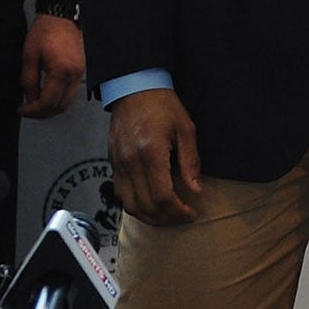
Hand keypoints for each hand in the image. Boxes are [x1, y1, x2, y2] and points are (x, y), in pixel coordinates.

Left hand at [19, 13, 84, 117]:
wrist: (62, 16)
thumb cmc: (45, 32)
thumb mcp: (29, 56)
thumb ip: (29, 81)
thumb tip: (30, 99)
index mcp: (61, 71)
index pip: (48, 102)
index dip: (33, 111)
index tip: (22, 110)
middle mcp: (75, 74)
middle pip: (60, 106)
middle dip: (42, 113)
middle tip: (28, 111)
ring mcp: (81, 72)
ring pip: (68, 101)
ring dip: (52, 107)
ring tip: (36, 104)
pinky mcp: (82, 69)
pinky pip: (72, 91)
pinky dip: (60, 98)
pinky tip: (48, 94)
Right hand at [108, 88, 203, 224]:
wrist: (134, 89)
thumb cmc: (163, 106)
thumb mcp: (185, 128)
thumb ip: (190, 161)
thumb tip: (196, 189)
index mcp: (150, 154)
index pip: (162, 196)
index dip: (178, 211)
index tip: (192, 213)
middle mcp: (130, 164)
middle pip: (146, 206)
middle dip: (166, 218)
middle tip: (183, 218)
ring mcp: (118, 166)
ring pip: (130, 206)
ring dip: (150, 217)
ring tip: (169, 217)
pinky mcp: (112, 165)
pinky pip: (121, 196)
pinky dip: (136, 207)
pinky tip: (151, 206)